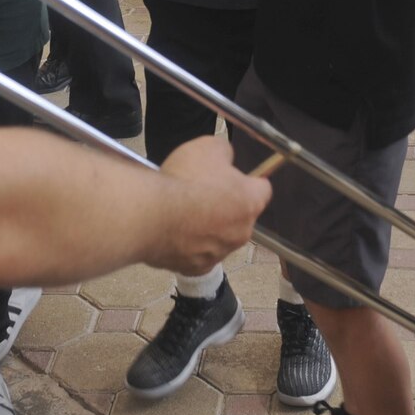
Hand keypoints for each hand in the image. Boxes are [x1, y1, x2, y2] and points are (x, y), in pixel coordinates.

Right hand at [149, 135, 272, 275]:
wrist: (152, 215)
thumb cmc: (184, 181)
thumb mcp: (209, 147)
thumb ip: (225, 152)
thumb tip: (225, 159)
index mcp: (250, 201)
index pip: (262, 189)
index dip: (248, 180)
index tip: (233, 177)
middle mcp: (242, 231)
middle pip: (239, 215)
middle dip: (225, 205)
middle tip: (201, 192)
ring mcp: (220, 253)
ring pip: (219, 236)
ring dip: (207, 226)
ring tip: (182, 212)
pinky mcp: (198, 267)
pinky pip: (199, 254)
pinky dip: (189, 245)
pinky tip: (174, 231)